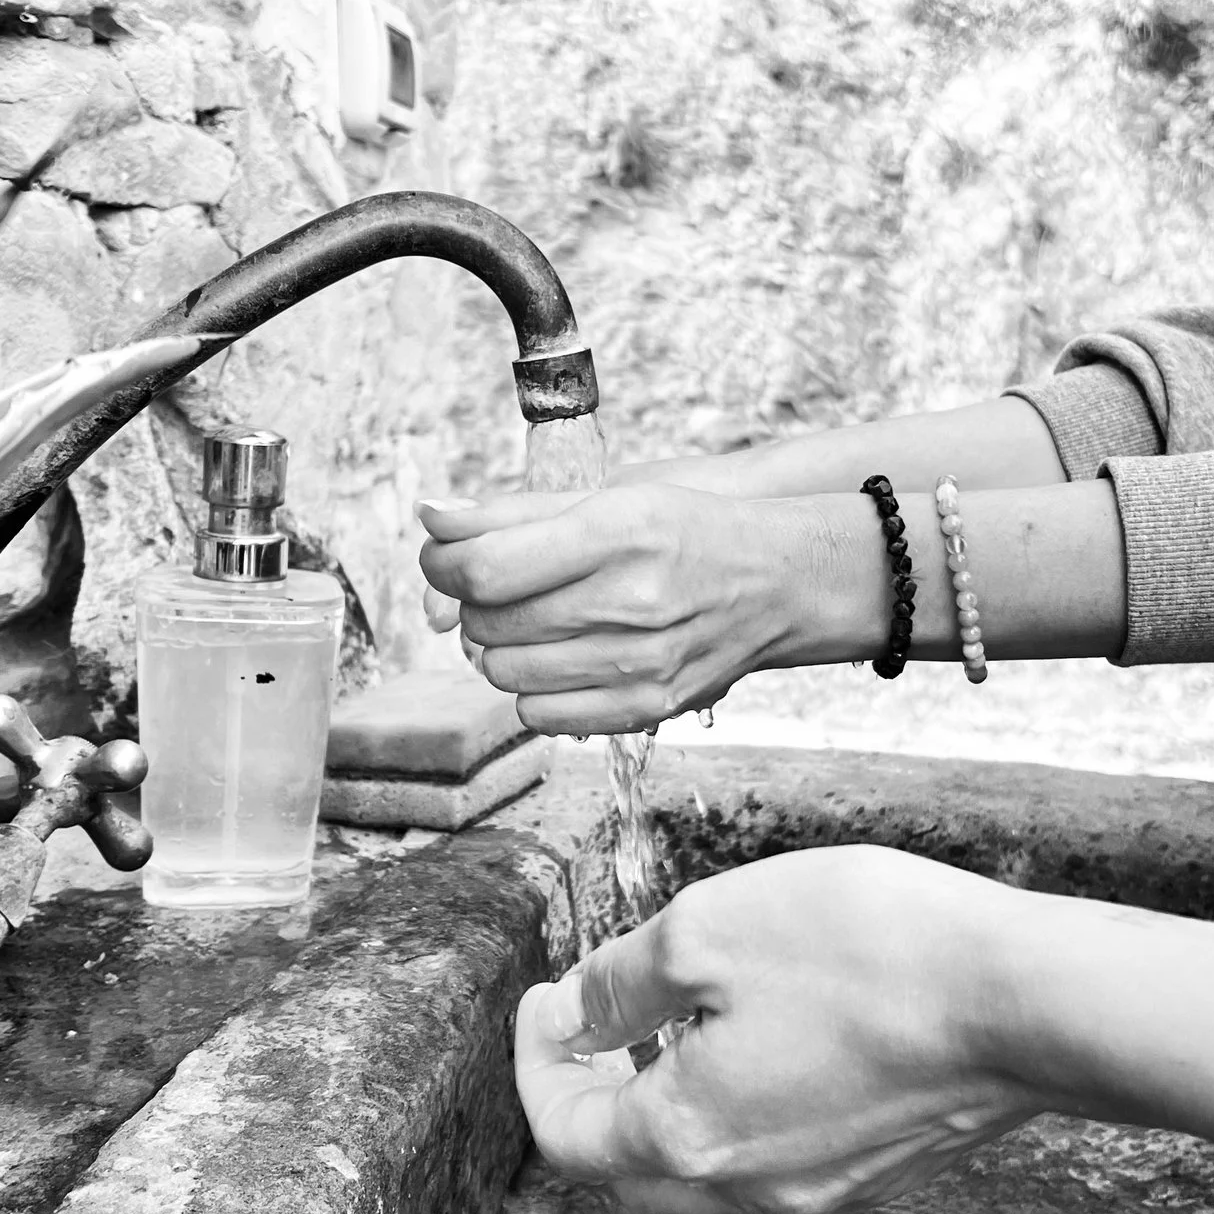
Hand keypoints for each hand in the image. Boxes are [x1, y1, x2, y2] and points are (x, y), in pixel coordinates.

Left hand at [416, 487, 838, 734]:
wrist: (780, 583)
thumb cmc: (689, 531)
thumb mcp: (612, 499)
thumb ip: (515, 512)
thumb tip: (433, 520)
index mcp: (619, 534)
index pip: (485, 569)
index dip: (443, 565)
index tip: (443, 557)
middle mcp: (631, 601)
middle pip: (489, 622)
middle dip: (474, 603)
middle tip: (498, 585)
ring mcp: (641, 664)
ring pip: (504, 672)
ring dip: (498, 646)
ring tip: (531, 620)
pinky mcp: (647, 707)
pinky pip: (538, 714)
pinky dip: (531, 687)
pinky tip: (557, 657)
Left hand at [515, 847, 1046, 1213]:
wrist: (1027, 1001)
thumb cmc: (867, 953)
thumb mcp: (706, 930)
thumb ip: (619, 981)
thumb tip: (573, 1012)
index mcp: (684, 1138)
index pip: (562, 1132)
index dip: (534, 1060)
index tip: (545, 995)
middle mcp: (745, 1192)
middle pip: (623, 1169)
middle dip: (588, 1096)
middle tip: (591, 1018)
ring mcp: (817, 1193)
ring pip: (699, 1173)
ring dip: (660, 1107)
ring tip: (671, 1022)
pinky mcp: (873, 1172)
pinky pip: (770, 1159)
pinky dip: (732, 1111)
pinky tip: (758, 1040)